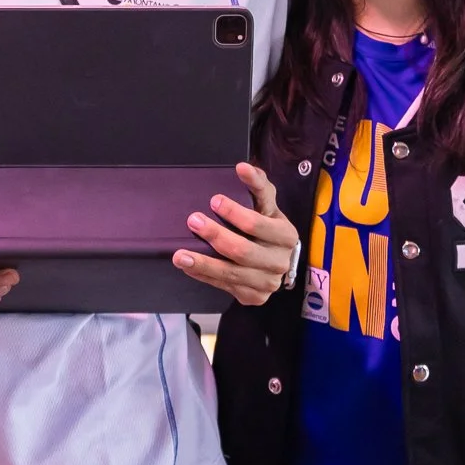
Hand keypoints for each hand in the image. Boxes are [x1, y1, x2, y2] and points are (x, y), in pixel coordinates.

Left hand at [173, 162, 299, 304]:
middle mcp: (279, 261)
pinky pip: (225, 286)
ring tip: (179, 255)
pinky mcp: (255, 297)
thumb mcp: (267, 206)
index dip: (235, 212)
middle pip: (242, 250)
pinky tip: (189, 267)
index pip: (258, 223)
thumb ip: (258, 185)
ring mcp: (268, 282)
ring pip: (231, 273)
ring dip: (203, 263)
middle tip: (193, 220)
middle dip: (215, 235)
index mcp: (286, 235)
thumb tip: (243, 166)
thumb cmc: (267, 227)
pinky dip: (204, 276)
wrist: (276, 261)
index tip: (214, 199)